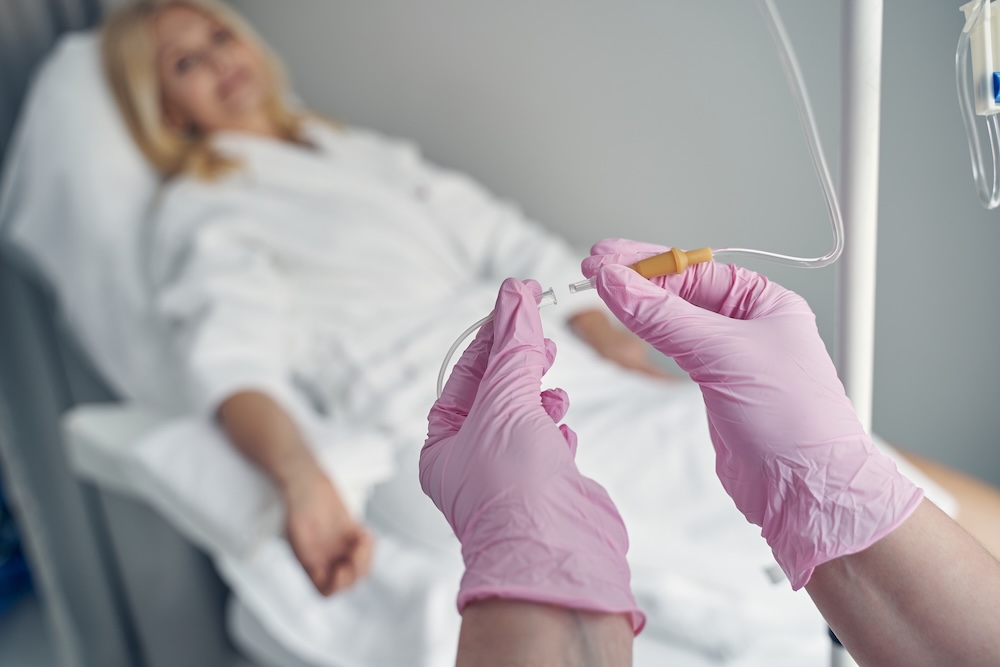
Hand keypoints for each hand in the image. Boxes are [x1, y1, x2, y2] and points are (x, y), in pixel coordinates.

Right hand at [282, 467, 373, 595]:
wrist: (305, 478)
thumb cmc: (297, 497)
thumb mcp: (297, 523)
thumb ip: (308, 547)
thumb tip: (317, 567)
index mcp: (309, 561)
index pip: (325, 591)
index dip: (337, 586)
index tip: (342, 568)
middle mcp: (325, 558)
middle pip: (348, 582)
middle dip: (356, 571)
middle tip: (356, 550)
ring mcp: (338, 547)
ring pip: (360, 568)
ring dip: (366, 559)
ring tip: (361, 540)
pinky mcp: (350, 533)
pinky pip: (365, 549)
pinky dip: (369, 545)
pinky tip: (363, 531)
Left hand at [420, 278, 643, 631]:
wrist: (555, 555)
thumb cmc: (515, 486)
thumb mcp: (506, 402)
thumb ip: (514, 348)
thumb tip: (516, 294)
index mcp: (444, 444)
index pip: (465, 375)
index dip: (493, 335)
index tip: (520, 301)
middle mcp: (472, 461)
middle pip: (494, 395)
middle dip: (518, 362)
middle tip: (542, 337)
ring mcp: (510, 477)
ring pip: (522, 420)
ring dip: (538, 394)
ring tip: (553, 382)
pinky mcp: (545, 489)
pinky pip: (546, 446)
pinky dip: (554, 428)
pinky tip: (561, 423)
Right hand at [582, 239, 923, 588]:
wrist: (805, 491)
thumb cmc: (792, 420)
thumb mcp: (724, 355)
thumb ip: (664, 317)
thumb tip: (617, 283)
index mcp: (765, 303)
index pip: (695, 269)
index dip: (647, 262)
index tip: (606, 258)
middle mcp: (749, 324)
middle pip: (682, 289)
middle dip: (637, 277)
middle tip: (593, 267)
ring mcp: (729, 356)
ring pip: (674, 317)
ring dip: (638, 303)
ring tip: (600, 288)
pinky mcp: (714, 386)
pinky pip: (674, 347)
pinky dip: (647, 333)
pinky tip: (627, 322)